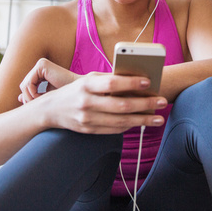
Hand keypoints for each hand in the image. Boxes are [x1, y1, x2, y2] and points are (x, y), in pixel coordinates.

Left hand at [19, 58, 79, 103]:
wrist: (78, 94)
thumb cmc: (65, 98)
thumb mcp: (47, 97)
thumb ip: (34, 96)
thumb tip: (19, 98)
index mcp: (41, 72)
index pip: (26, 87)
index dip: (29, 99)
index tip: (34, 107)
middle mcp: (40, 66)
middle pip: (24, 86)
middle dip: (29, 99)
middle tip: (36, 106)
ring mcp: (41, 64)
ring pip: (24, 85)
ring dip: (31, 97)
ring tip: (41, 101)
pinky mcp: (42, 65)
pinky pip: (28, 83)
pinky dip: (32, 93)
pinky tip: (41, 96)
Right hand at [40, 73, 167, 133]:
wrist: (49, 111)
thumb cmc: (74, 91)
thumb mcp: (87, 80)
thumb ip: (107, 80)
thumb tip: (133, 80)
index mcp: (86, 85)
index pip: (112, 84)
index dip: (131, 83)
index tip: (149, 81)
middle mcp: (86, 103)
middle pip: (121, 105)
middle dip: (144, 104)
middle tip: (162, 101)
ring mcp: (87, 119)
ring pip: (120, 121)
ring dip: (142, 120)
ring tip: (158, 118)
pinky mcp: (89, 130)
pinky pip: (114, 129)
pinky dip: (129, 126)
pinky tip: (141, 122)